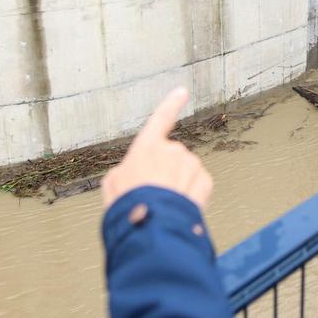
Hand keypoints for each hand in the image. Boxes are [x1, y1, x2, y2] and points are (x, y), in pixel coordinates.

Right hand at [102, 87, 212, 212]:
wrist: (151, 225)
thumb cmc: (127, 205)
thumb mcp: (112, 184)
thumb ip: (127, 171)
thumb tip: (135, 172)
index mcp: (147, 146)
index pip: (161, 119)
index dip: (171, 104)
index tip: (182, 91)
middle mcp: (172, 150)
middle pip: (171, 159)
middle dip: (166, 174)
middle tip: (152, 196)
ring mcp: (190, 164)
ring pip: (186, 172)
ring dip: (179, 186)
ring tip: (163, 205)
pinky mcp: (204, 181)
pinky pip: (198, 185)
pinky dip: (191, 195)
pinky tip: (178, 207)